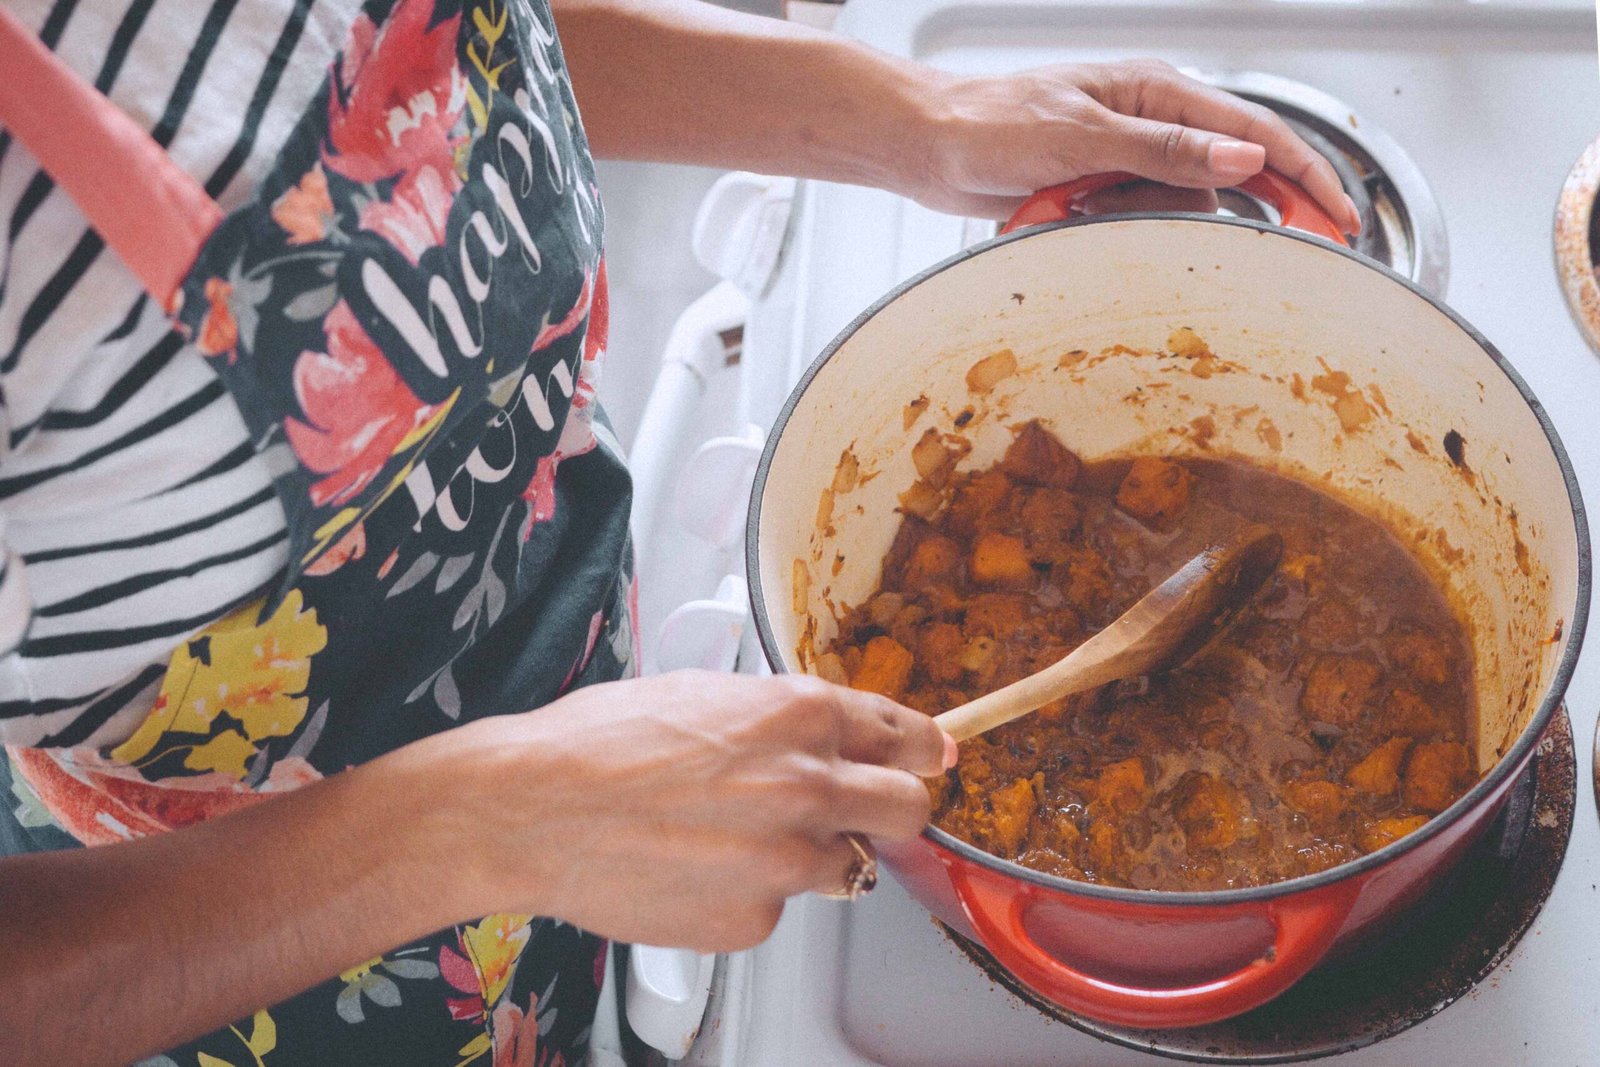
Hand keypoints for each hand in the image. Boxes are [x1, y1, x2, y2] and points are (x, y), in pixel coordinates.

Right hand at [431, 671, 953, 951]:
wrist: (533, 808)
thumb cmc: (601, 740)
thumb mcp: (707, 693)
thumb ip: (783, 720)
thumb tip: (831, 735)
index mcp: (801, 714)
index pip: (905, 735)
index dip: (920, 749)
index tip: (930, 757)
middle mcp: (810, 786)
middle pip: (910, 809)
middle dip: (894, 807)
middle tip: (865, 810)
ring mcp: (788, 861)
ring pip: (848, 866)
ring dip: (814, 853)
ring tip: (739, 838)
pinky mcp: (756, 920)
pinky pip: (779, 907)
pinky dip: (750, 892)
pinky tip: (696, 868)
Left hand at [904, 58, 1360, 230]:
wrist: (931, 148)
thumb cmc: (993, 124)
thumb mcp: (1084, 135)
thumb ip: (1166, 148)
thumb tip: (1243, 155)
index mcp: (1158, 90)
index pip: (1256, 131)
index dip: (1306, 175)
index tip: (1342, 215)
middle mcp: (1153, 122)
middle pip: (1236, 168)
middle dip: (1265, 206)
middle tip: (1308, 248)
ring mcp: (1130, 157)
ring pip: (1185, 202)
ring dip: (1153, 218)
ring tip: (1087, 209)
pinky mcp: (1104, 189)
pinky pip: (1143, 218)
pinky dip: (1122, 227)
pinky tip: (1074, 216)